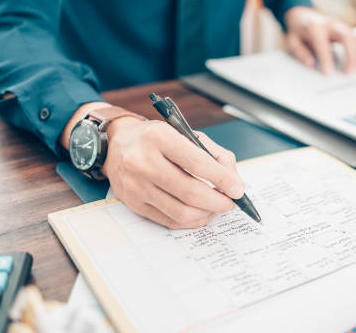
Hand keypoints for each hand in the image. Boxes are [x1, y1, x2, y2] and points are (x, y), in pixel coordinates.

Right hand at [100, 117, 244, 228]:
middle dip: (218, 201)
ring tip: (216, 208)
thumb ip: (215, 155)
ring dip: (206, 213)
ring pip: (181, 211)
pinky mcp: (133, 204)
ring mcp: (136, 185)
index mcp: (159, 137)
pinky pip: (169, 220)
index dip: (223, 180)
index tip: (237, 189)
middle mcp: (143, 161)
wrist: (118, 144)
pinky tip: (201, 213)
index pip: (198, 163)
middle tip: (230, 203)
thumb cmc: (157, 139)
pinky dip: (191, 221)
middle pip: (190, 192)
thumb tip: (234, 183)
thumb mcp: (186, 134)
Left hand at [284, 6, 355, 74]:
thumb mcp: (292, 41)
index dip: (326, 59)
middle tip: (348, 73)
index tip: (328, 74)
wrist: (303, 15)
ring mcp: (341, 26)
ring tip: (354, 72)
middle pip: (346, 38)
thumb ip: (300, 52)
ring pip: (355, 39)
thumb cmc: (298, 31)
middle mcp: (331, 24)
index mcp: (315, 26)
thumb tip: (311, 63)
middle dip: (350, 56)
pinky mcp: (347, 30)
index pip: (323, 43)